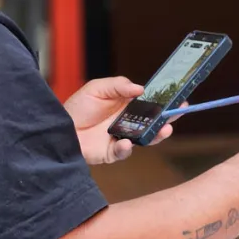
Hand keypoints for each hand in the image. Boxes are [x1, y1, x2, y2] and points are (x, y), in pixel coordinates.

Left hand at [63, 77, 182, 164]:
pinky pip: (123, 152)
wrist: (59, 127)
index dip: (165, 101)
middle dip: (168, 118)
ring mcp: (122, 138)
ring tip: (164, 130)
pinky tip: (127, 142)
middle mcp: (128, 123)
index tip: (179, 97)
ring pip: (145, 139)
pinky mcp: (111, 153)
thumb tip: (141, 88)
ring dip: (156, 135)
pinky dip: (126, 149)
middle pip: (154, 122)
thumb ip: (118, 86)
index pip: (151, 104)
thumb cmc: (78, 107)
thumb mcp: (97, 88)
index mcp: (127, 106)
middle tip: (179, 112)